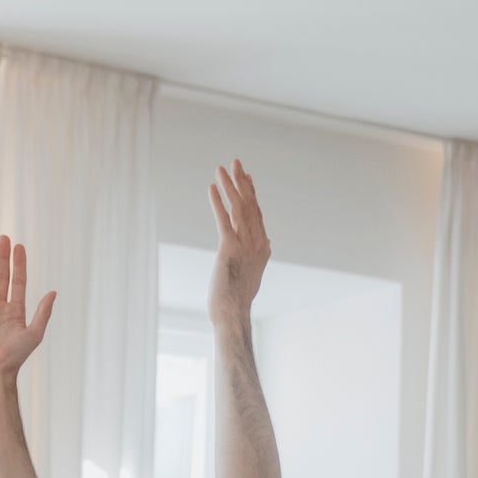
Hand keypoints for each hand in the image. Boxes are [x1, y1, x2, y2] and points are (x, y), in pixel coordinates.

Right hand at [0, 236, 55, 380]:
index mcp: (15, 311)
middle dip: (3, 258)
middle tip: (4, 238)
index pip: (17, 282)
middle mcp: (0, 309)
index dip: (19, 264)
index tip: (19, 247)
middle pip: (2, 277)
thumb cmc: (16, 357)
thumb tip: (53, 292)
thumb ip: (43, 312)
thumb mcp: (34, 333)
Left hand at [207, 160, 269, 329]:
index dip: (250, 193)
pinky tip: (212, 188)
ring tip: (221, 169)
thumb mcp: (251, 275)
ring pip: (238, 208)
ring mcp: (245, 245)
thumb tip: (265, 247)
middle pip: (249, 205)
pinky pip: (223, 220)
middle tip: (235, 163)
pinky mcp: (229, 249)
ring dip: (229, 186)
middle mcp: (257, 242)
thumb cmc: (237, 301)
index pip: (256, 214)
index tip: (246, 177)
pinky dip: (218, 202)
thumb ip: (256, 258)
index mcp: (263, 247)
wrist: (233, 314)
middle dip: (241, 182)